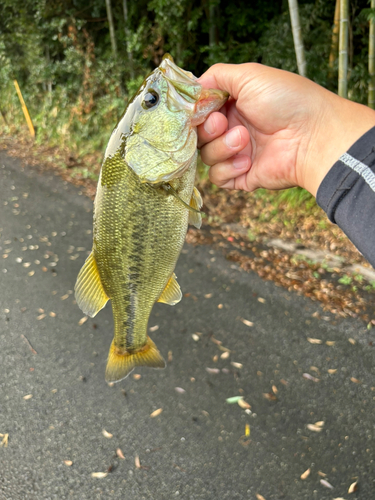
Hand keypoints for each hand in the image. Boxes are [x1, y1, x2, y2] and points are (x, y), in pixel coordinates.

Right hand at [197, 63, 374, 195]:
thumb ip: (217, 76)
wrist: (312, 136)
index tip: (200, 109)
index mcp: (234, 105)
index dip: (196, 113)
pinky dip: (228, 169)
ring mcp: (237, 154)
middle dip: (207, 130)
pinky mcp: (242, 176)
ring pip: (206, 157)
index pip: (200, 112)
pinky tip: (248, 161)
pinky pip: (217, 177)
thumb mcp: (250, 75)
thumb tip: (194, 87)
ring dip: (221, 148)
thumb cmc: (287, 101)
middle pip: (199, 136)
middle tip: (223, 123)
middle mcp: (233, 129)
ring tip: (245, 139)